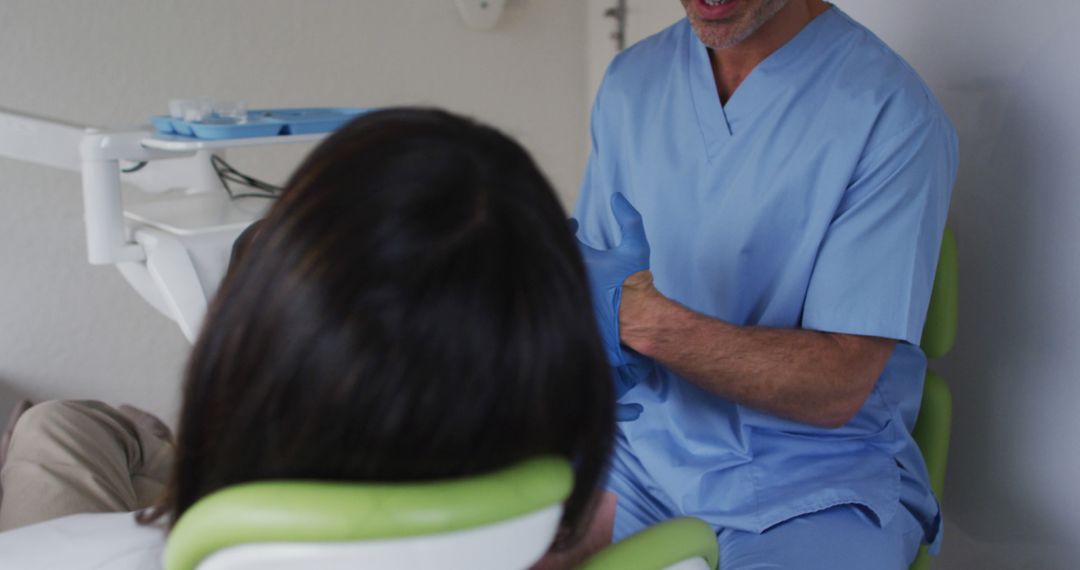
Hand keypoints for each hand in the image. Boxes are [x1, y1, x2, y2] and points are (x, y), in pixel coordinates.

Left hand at [571, 193, 650, 366]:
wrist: (635, 315)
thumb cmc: (634, 280)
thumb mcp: (637, 246)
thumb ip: (629, 219)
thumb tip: (616, 197)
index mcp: (582, 260)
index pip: (563, 235)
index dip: (568, 226)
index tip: (575, 224)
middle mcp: (570, 275)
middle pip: (556, 252)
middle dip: (561, 242)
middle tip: (571, 237)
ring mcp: (567, 290)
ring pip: (554, 268)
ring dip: (560, 260)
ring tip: (569, 253)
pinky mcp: (567, 302)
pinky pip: (557, 284)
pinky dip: (560, 276)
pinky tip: (571, 272)